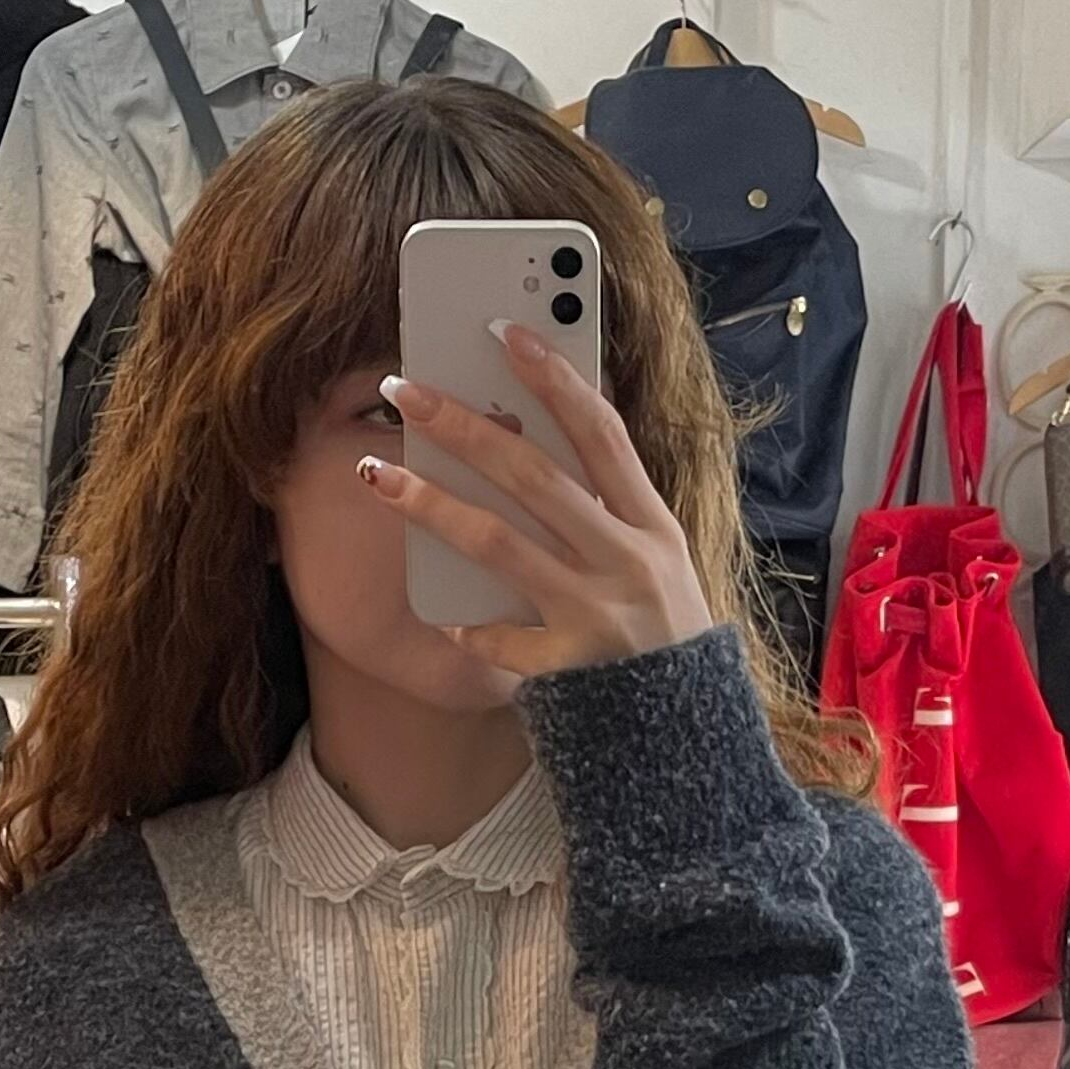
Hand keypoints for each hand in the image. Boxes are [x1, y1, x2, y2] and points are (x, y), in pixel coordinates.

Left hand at [362, 321, 714, 677]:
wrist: (692, 737)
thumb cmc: (666, 638)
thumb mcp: (660, 561)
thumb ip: (611, 508)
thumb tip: (548, 437)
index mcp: (653, 526)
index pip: (601, 433)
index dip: (555, 378)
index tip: (507, 331)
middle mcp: (626, 562)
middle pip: (533, 477)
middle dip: (464, 426)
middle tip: (406, 390)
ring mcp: (596, 615)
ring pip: (498, 544)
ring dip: (431, 506)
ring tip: (377, 476)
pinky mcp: (569, 668)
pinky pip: (501, 641)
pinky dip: (470, 628)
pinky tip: (443, 618)